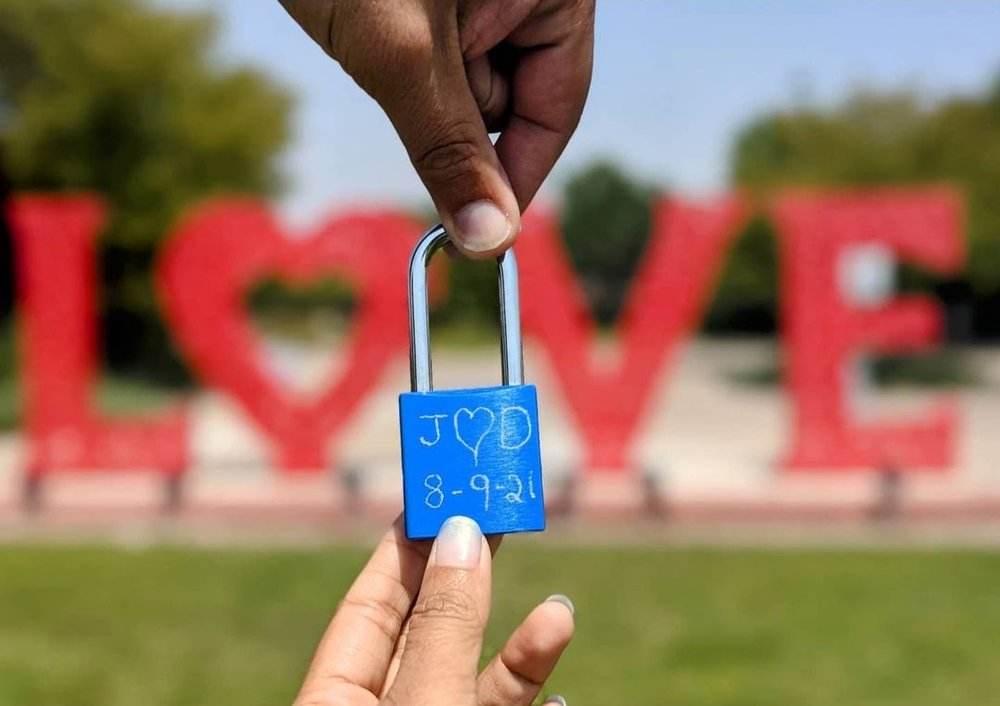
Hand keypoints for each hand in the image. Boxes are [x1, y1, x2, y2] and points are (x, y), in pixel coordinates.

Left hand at [278, 0, 594, 258]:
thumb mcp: (400, 52)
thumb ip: (449, 149)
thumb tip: (490, 241)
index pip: (558, 106)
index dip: (517, 174)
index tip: (478, 230)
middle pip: (511, 97)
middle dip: (453, 107)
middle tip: (401, 67)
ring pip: (467, 82)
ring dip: (419, 80)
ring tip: (378, 21)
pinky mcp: (439, 0)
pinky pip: (435, 54)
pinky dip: (401, 59)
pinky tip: (370, 15)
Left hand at [294, 516, 574, 705]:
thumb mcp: (427, 702)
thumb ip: (445, 626)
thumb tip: (461, 533)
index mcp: (333, 701)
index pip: (372, 604)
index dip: (409, 546)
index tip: (446, 494)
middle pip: (428, 632)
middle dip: (469, 579)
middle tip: (504, 519)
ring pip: (472, 681)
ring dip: (522, 651)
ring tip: (561, 615)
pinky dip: (526, 697)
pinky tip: (557, 697)